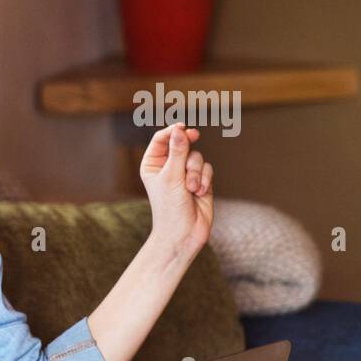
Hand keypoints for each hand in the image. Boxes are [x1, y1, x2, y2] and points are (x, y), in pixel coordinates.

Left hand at [139, 121, 213, 258]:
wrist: (183, 233)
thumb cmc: (170, 207)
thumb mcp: (172, 176)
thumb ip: (177, 152)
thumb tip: (179, 129)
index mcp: (152, 164)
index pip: (161, 139)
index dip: (172, 131)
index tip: (182, 127)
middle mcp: (168, 167)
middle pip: (182, 144)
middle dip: (187, 150)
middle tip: (194, 135)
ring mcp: (185, 174)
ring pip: (197, 157)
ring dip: (196, 172)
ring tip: (191, 188)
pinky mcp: (200, 181)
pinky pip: (207, 168)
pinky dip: (205, 179)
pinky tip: (199, 193)